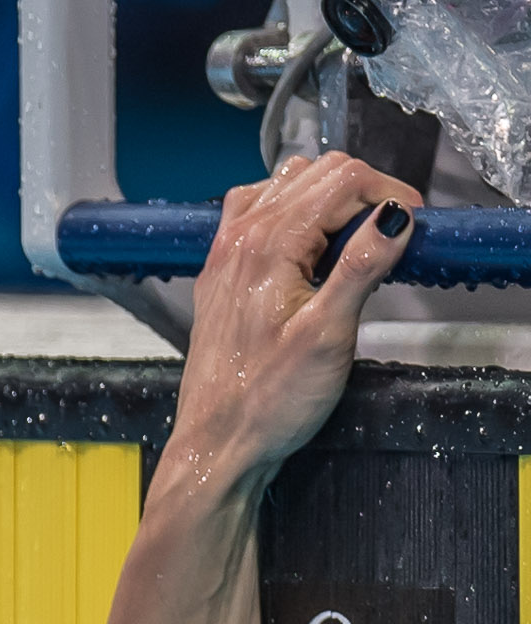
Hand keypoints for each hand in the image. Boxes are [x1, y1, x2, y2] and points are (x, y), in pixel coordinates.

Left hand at [171, 153, 422, 487]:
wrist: (218, 443)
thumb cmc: (268, 401)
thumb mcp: (329, 334)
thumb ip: (362, 267)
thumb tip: (396, 217)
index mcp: (268, 245)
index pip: (342, 179)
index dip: (389, 193)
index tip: (414, 224)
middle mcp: (239, 239)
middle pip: (315, 173)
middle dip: (364, 191)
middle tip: (391, 234)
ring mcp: (224, 254)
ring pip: (285, 186)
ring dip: (328, 197)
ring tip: (354, 242)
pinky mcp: (221, 274)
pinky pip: (255, 213)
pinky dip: (290, 211)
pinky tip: (309, 245)